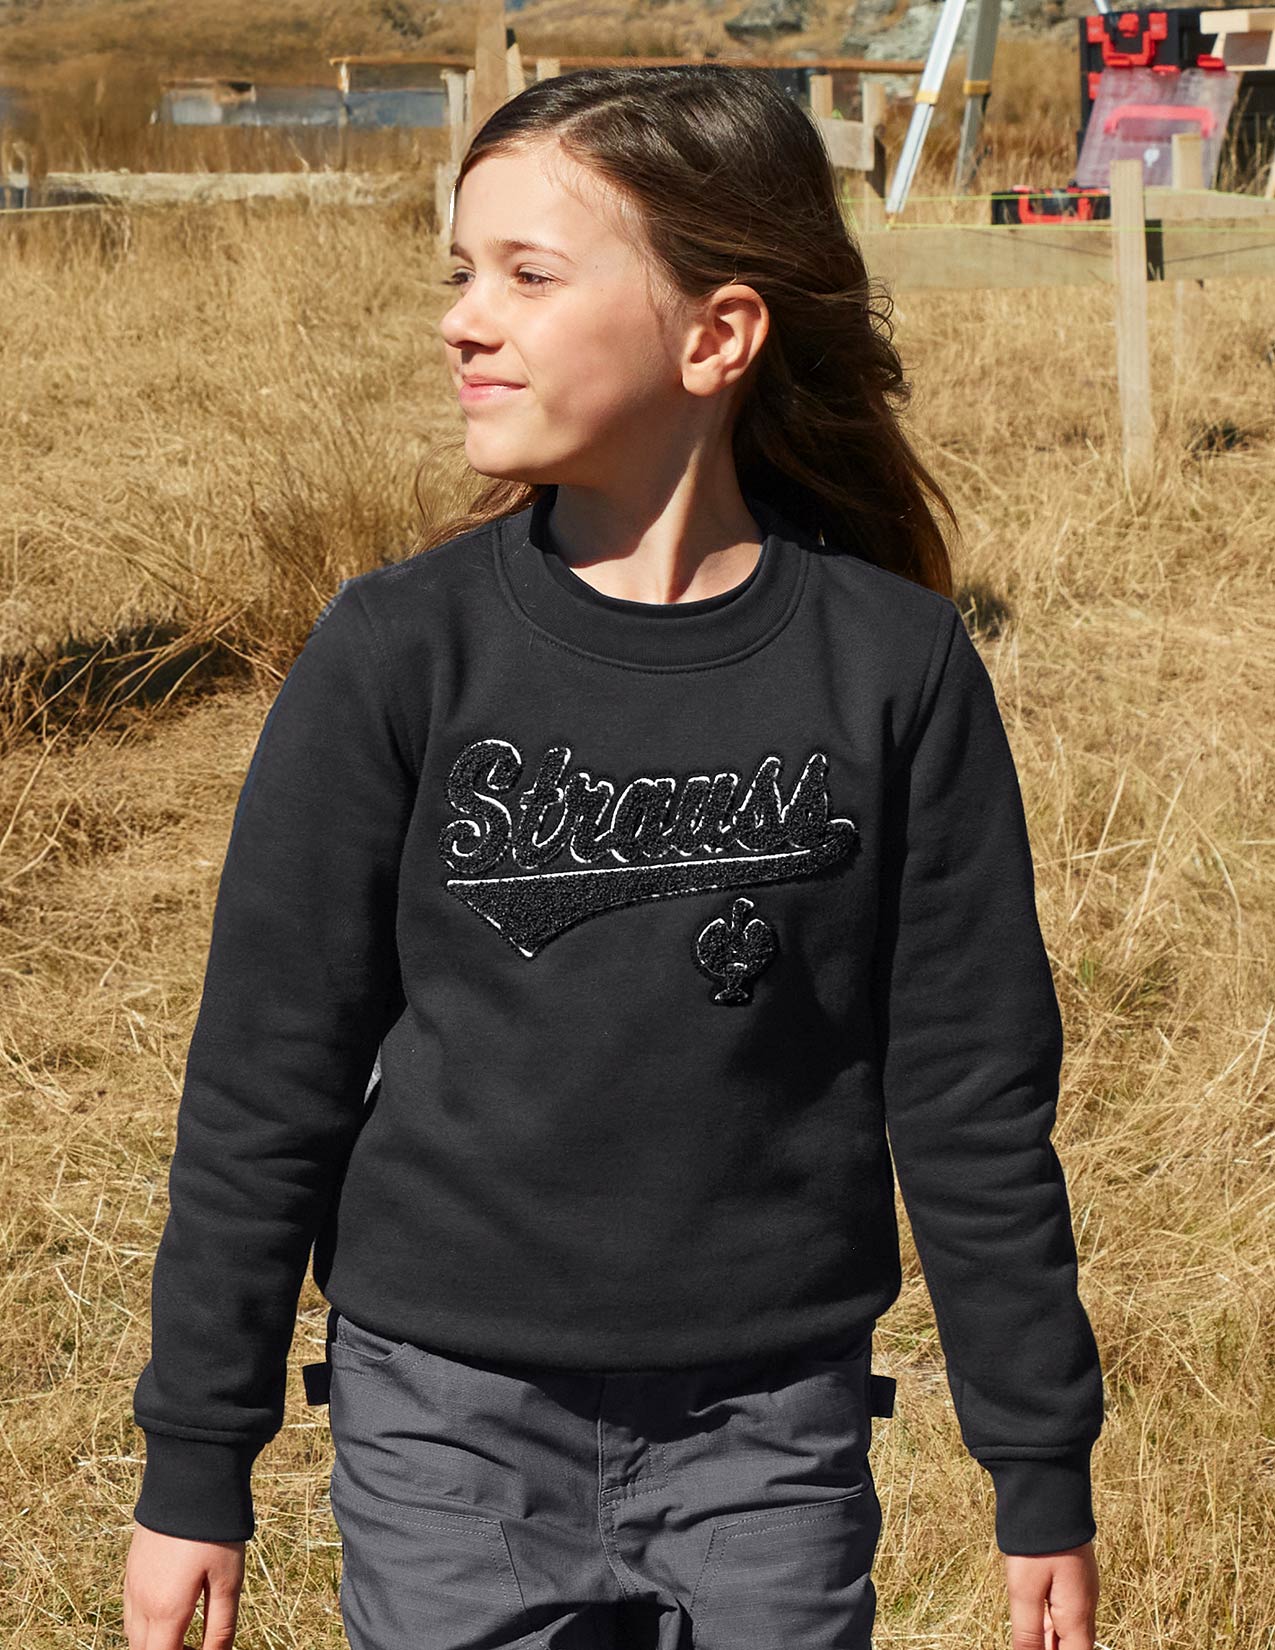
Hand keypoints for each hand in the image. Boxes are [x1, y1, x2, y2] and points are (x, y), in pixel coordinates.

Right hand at [124, 1521, 245, 1648]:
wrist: (188, 1480)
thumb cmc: (212, 1531)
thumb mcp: (228, 1580)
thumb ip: (221, 1627)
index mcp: (166, 1611)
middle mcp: (141, 1603)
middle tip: (193, 1644)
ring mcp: (132, 1584)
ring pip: (133, 1634)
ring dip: (153, 1643)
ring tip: (181, 1635)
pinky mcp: (131, 1568)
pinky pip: (130, 1611)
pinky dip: (144, 1625)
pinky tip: (165, 1614)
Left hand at [1003, 1540, 1098, 1649]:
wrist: (1049, 1496)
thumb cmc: (1037, 1540)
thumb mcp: (1024, 1590)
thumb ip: (1028, 1631)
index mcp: (1078, 1614)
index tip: (1032, 1649)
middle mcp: (1086, 1604)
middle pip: (1074, 1644)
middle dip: (1052, 1649)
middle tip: (1027, 1643)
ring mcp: (1082, 1588)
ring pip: (1070, 1628)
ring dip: (1050, 1638)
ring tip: (1027, 1637)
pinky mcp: (1074, 1574)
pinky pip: (1066, 1609)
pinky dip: (1051, 1621)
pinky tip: (1035, 1616)